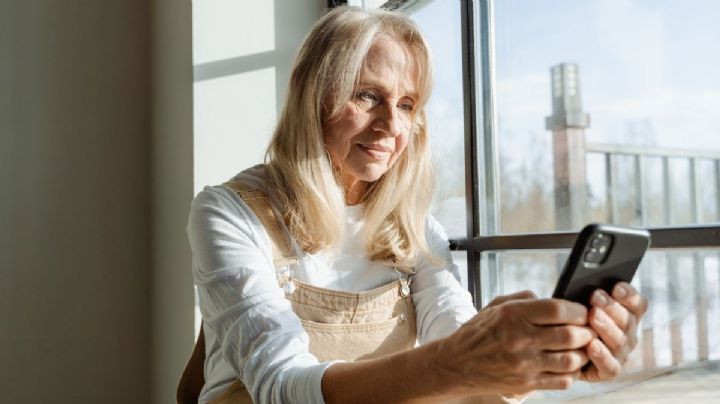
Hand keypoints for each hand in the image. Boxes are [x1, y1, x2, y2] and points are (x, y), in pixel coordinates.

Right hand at [434, 290, 594, 396]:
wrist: (456, 364)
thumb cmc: (477, 333)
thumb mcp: (496, 306)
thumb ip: (525, 300)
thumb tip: (553, 299)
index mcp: (513, 315)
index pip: (557, 309)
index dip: (577, 310)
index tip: (583, 312)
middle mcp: (519, 339)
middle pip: (569, 335)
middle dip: (586, 332)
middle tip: (589, 330)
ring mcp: (524, 364)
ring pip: (570, 360)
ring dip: (582, 354)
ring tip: (581, 348)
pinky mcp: (525, 384)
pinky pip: (561, 380)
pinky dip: (571, 373)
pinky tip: (568, 365)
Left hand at [581, 282, 647, 381]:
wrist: (561, 352)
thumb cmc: (573, 321)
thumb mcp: (580, 305)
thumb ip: (589, 297)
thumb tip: (589, 284)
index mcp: (627, 316)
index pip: (638, 304)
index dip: (629, 295)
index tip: (616, 286)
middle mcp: (628, 335)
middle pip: (627, 320)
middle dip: (611, 307)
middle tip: (595, 296)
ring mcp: (621, 354)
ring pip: (619, 341)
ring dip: (606, 327)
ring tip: (592, 316)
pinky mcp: (610, 372)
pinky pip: (610, 365)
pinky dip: (602, 355)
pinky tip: (591, 345)